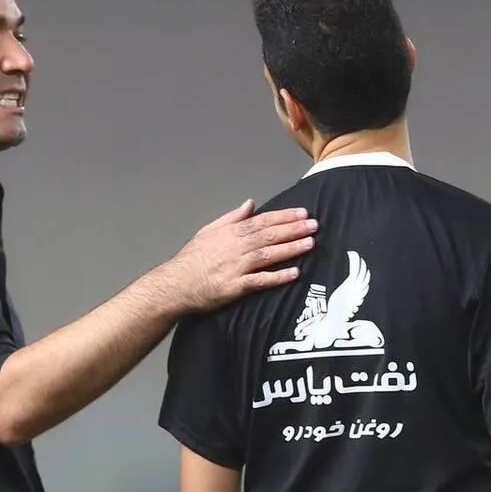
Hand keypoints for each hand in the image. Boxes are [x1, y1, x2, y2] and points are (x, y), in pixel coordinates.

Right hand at [159, 200, 316, 312]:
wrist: (176, 284)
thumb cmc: (192, 259)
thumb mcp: (209, 231)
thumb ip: (232, 217)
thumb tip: (250, 204)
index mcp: (231, 233)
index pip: (262, 221)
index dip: (284, 217)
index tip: (303, 213)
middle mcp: (235, 247)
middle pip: (269, 235)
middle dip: (293, 229)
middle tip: (314, 225)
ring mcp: (236, 267)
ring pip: (268, 255)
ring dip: (290, 248)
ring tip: (310, 243)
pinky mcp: (235, 287)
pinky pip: (260, 281)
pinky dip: (277, 277)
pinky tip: (294, 273)